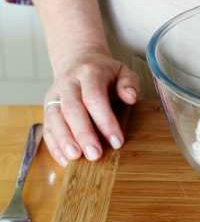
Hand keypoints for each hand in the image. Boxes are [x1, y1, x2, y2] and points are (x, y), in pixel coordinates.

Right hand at [43, 51, 139, 166]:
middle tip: (95, 155)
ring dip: (64, 140)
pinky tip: (64, 159)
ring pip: (54, 118)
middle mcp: (68, 83)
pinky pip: (47, 127)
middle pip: (72, 109)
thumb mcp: (123, 71)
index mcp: (89, 73)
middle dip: (83, 134)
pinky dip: (54, 145)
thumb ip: (129, 83)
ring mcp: (54, 95)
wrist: (78, 62)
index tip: (117, 141)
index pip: (95, 97)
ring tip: (75, 157)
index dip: (105, 120)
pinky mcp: (47, 108)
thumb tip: (131, 97)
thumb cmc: (106, 73)